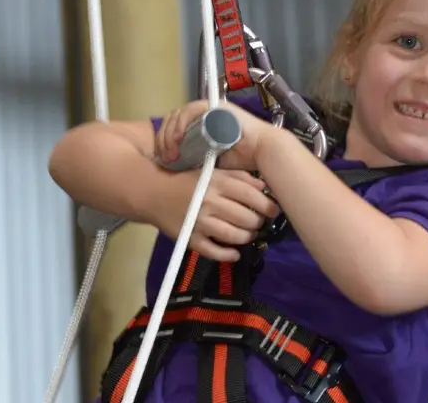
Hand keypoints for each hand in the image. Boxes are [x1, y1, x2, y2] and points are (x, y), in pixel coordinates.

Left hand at [156, 98, 277, 171]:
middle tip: (165, 158)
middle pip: (173, 119)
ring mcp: (209, 108)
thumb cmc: (242, 158)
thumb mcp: (211, 159)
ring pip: (178, 114)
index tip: (164, 160)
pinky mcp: (214, 106)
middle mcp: (204, 113)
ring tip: (171, 152)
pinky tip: (178, 140)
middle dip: (164, 139)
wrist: (262, 151)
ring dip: (170, 133)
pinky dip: (180, 124)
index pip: (175, 126)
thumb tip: (177, 166)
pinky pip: (190, 110)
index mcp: (203, 124)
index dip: (165, 141)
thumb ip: (196, 157)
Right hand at [158, 167, 280, 261]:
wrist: (153, 192)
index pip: (251, 196)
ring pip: (234, 236)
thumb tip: (264, 188)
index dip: (267, 205)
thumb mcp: (213, 172)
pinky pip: (214, 252)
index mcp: (217, 183)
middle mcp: (210, 202)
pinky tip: (235, 253)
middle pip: (246, 218)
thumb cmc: (188, 180)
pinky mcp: (190, 239)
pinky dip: (228, 255)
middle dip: (258, 222)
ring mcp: (200, 222)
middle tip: (258, 222)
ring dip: (247, 237)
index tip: (274, 210)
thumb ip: (238, 177)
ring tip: (248, 234)